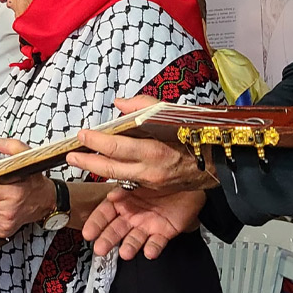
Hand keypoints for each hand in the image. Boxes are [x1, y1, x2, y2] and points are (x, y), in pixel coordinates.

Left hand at [66, 96, 217, 192]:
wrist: (222, 163)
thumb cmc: (198, 135)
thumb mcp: (174, 114)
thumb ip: (144, 106)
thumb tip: (119, 103)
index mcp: (155, 150)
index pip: (117, 146)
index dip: (96, 141)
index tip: (82, 134)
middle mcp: (151, 171)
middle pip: (109, 168)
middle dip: (86, 162)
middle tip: (70, 155)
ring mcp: (152, 184)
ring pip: (116, 179)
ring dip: (95, 171)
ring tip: (78, 161)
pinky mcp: (155, 189)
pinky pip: (129, 184)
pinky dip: (113, 178)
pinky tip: (100, 170)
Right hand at [82, 186, 205, 259]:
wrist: (188, 181)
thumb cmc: (161, 178)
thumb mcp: (137, 180)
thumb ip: (123, 189)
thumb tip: (111, 197)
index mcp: (122, 202)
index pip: (104, 214)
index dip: (95, 223)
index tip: (87, 233)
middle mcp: (132, 215)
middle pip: (116, 230)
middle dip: (107, 240)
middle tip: (100, 249)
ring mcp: (147, 225)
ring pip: (134, 239)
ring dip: (129, 247)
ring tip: (125, 253)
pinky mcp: (163, 232)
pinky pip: (157, 242)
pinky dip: (153, 248)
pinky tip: (149, 252)